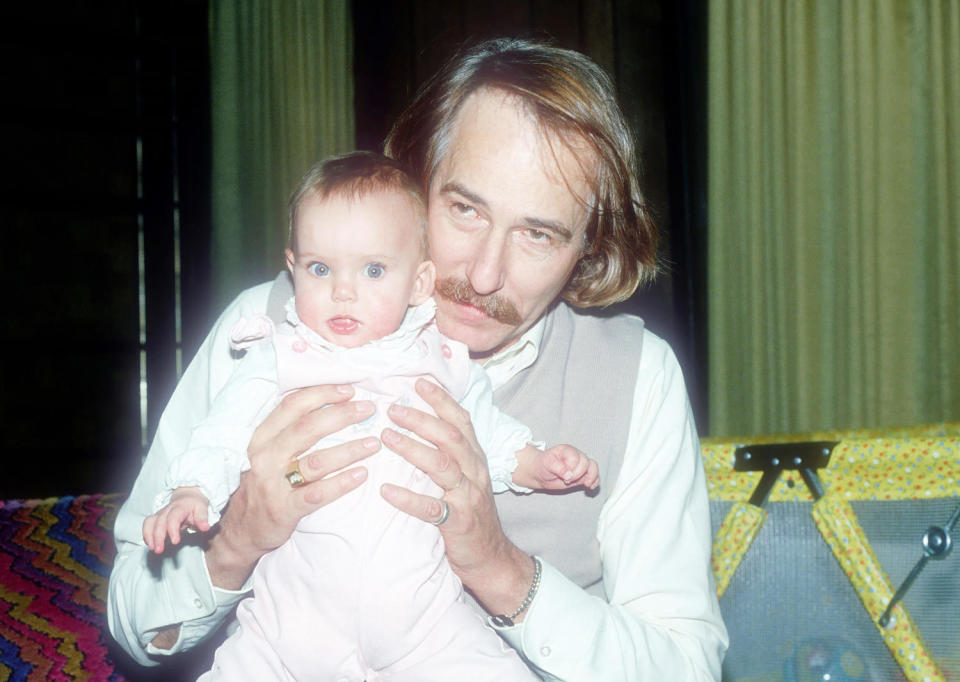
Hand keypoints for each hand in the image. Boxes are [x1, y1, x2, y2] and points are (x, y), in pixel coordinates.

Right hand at [143, 487, 210, 552]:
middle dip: (158, 536)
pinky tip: (150, 544)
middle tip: (159, 550)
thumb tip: (205, 528)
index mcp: (180, 507)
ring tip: (152, 548)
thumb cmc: (195, 505)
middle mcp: (168, 509)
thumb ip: (203, 518)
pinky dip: (146, 534)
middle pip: (159, 521)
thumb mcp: (202, 509)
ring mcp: (160, 513)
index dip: (172, 529)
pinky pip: (147, 524)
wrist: (188, 496)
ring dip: (149, 535)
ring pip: (150, 522)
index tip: (175, 542)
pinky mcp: (156, 518)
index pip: (173, 517)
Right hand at [204, 384, 380, 589]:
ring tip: (373, 443)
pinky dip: (341, 483)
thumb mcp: (265, 452)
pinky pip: (317, 493)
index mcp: (261, 438)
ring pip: (317, 461)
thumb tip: (326, 404)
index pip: (292, 406)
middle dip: (342, 415)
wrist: (239, 531)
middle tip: (368, 410)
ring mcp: (273, 484)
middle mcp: (264, 457)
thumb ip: (287, 431)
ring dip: (349, 450)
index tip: (349, 390)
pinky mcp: (284, 509)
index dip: (322, 394)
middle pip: (307, 428)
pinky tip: (361, 475)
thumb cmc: (260, 485)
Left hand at [379, 379, 534, 616]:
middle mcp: (474, 472)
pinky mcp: (458, 522)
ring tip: (385, 437)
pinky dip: (408, 499)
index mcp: (475, 457)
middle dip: (421, 419)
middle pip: (450, 437)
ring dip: (412, 449)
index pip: (461, 420)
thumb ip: (448, 453)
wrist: (490, 557)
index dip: (441, 400)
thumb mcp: (465, 477)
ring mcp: (468, 496)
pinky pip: (432, 508)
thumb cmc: (469, 512)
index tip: (418, 382)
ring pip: (442, 466)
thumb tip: (419, 424)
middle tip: (392, 409)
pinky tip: (386, 492)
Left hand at [533, 444, 599, 489]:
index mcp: (567, 450)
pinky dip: (595, 481)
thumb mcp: (547, 464)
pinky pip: (594, 475)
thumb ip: (557, 467)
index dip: (572, 469)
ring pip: (593, 467)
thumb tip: (569, 474)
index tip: (564, 476)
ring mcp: (580, 465)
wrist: (540, 472)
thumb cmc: (543, 465)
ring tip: (586, 484)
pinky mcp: (582, 474)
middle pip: (586, 463)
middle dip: (578, 474)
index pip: (576, 458)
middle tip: (567, 480)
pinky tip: (590, 486)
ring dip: (591, 477)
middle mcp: (576, 456)